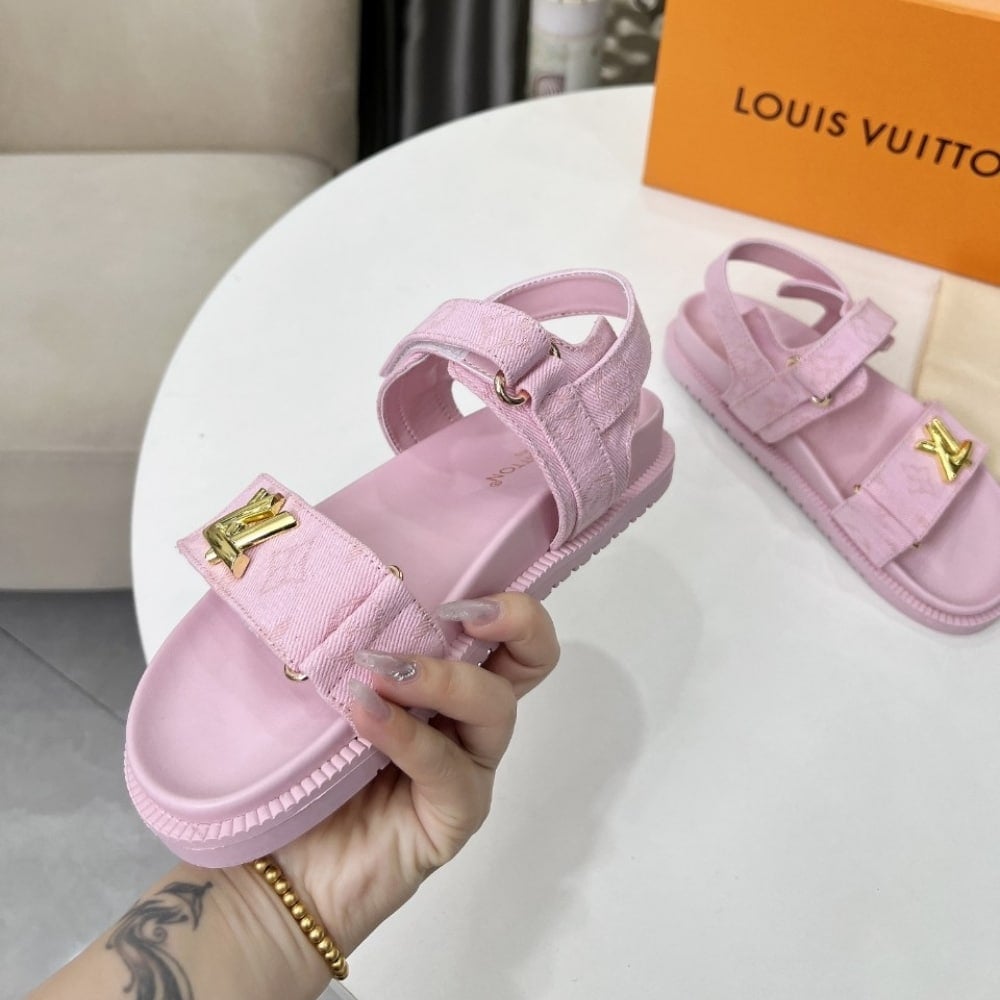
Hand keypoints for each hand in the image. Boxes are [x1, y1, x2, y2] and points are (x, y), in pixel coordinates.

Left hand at [263, 593, 559, 965]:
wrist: (277, 870)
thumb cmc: (300, 770)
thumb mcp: (323, 691)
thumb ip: (349, 649)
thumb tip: (338, 586)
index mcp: (446, 681)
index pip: (505, 630)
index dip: (503, 602)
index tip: (453, 592)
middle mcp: (468, 721)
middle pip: (534, 659)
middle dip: (516, 621)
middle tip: (455, 615)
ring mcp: (467, 769)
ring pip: (494, 706)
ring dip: (438, 678)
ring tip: (376, 672)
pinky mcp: (454, 815)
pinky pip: (447, 767)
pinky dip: (406, 732)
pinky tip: (363, 714)